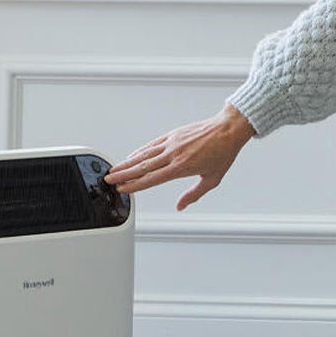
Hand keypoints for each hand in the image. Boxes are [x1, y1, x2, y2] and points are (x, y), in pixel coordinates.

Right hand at [104, 103, 255, 209]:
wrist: (227, 130)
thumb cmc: (223, 154)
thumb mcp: (212, 179)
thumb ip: (194, 194)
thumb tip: (180, 206)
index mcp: (181, 167)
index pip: (152, 178)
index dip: (135, 185)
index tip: (122, 189)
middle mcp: (173, 154)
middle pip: (143, 166)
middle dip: (123, 174)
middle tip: (108, 180)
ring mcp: (171, 143)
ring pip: (144, 154)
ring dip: (127, 162)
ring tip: (114, 169)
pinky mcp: (172, 135)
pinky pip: (152, 144)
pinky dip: (140, 150)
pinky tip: (132, 155)